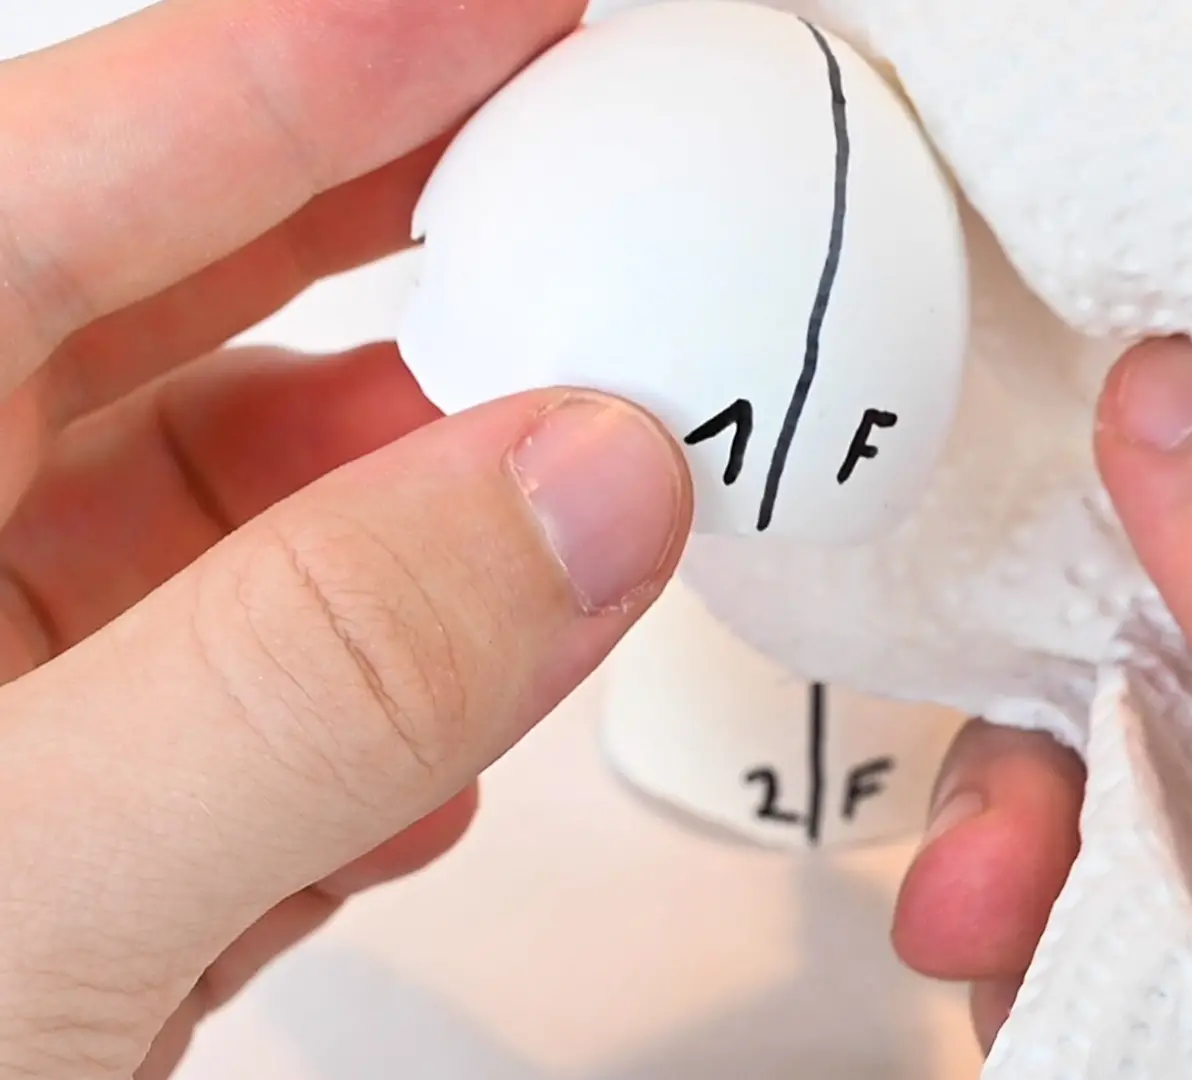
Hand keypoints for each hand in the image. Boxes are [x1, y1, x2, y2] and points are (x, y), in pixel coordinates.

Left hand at [0, 3, 694, 1075]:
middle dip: (402, 221)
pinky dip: (367, 682)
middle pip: (165, 284)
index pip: (88, 157)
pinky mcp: (46, 803)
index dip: (337, 49)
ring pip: (231, 497)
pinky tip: (429, 756)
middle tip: (593, 162)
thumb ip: (319, 671)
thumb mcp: (13, 904)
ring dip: (413, 497)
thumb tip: (597, 477)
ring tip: (572, 495)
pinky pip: (240, 670)